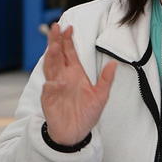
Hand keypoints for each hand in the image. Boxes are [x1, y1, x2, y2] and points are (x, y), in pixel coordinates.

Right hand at [41, 23, 116, 145]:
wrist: (75, 133)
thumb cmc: (86, 114)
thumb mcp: (101, 96)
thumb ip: (106, 80)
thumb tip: (113, 63)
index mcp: (75, 74)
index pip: (70, 53)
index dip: (68, 41)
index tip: (69, 28)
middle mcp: (63, 77)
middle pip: (57, 55)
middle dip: (56, 42)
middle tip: (56, 28)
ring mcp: (54, 87)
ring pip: (51, 68)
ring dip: (52, 58)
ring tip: (54, 47)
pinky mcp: (49, 100)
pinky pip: (48, 90)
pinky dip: (51, 85)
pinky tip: (53, 82)